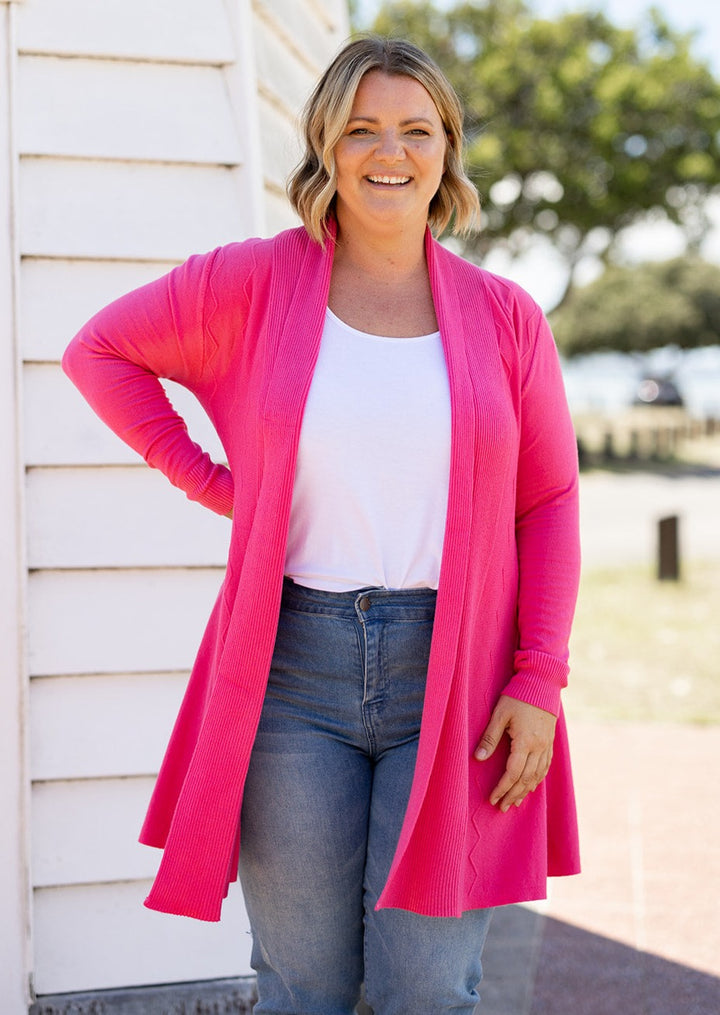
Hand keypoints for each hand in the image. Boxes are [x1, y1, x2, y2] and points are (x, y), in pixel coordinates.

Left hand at [475, 695, 556, 812]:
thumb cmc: (518, 696)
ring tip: (515, 802)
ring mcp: (547, 745)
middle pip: (526, 779)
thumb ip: (489, 737)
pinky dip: (537, 779)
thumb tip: (478, 758)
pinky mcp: (550, 741)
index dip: (502, 788)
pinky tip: (531, 785)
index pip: (513, 773)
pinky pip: (546, 767)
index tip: (493, 798)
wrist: (542, 683)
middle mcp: (539, 747)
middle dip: (513, 794)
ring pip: (538, 775)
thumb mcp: (499, 714)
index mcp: (525, 742)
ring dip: (525, 790)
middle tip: (502, 807)